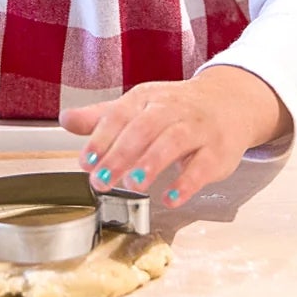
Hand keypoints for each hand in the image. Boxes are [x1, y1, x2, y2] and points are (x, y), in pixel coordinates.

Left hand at [59, 67, 289, 207]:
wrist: (230, 103)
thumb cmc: (176, 109)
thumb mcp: (138, 107)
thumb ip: (102, 118)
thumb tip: (66, 119)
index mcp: (147, 98)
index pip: (121, 115)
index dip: (101, 138)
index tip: (86, 161)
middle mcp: (172, 110)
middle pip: (145, 128)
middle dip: (122, 154)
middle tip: (102, 179)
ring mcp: (197, 129)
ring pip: (175, 141)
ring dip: (152, 163)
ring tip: (134, 184)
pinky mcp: (218, 151)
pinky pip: (203, 166)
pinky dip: (186, 183)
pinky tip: (170, 198)